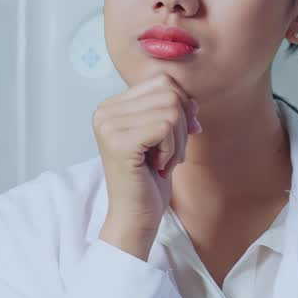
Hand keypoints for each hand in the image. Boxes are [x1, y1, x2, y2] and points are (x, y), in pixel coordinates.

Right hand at [92, 75, 201, 259]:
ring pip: (172, 109)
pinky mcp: (119, 141)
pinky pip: (167, 127)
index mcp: (112, 106)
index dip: (181, 107)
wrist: (135, 217)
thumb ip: (173, 111)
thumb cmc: (149, 179)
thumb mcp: (164, 137)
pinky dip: (172, 149)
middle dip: (182, 124)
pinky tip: (158, 166)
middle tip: (169, 153)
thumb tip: (193, 100)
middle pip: (169, 92)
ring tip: (163, 161)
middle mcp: (105, 111)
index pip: (162, 81)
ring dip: (178, 141)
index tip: (178, 137)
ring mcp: (109, 125)